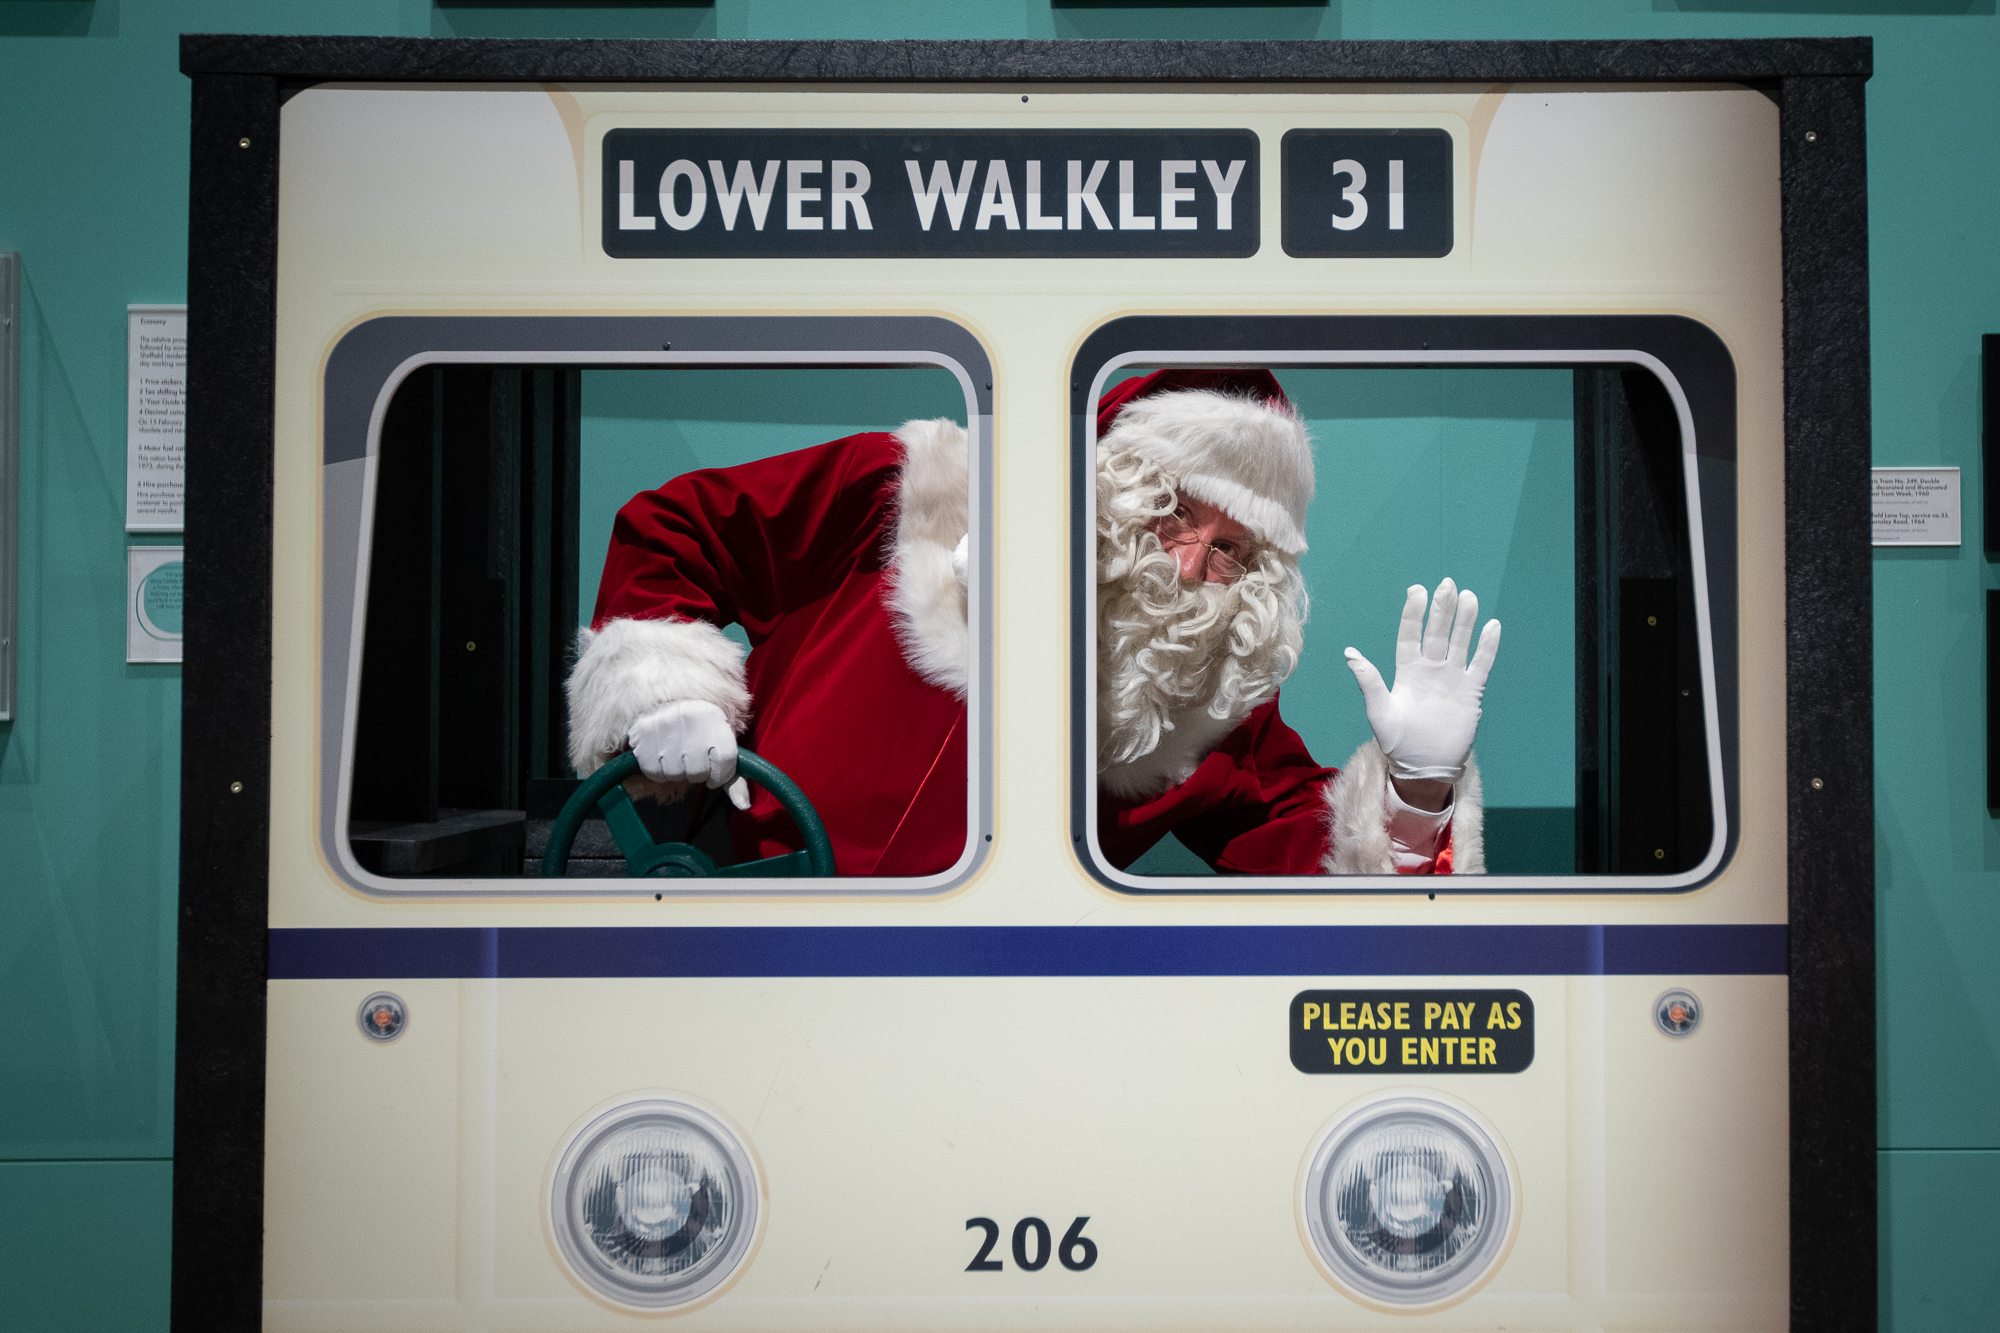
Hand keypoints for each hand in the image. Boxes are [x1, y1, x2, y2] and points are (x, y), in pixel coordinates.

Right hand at [627, 701, 751, 809]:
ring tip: (676, 755)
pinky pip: (653, 771)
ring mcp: (664, 724)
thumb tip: (744, 805)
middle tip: (692, 758)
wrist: (666, 696)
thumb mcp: (721, 742)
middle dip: (696, 772)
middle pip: (698, 772)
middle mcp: (690, 718)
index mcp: (715, 718)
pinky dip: (658, 772)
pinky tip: (661, 756)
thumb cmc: (700, 728)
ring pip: (674, 774)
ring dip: (676, 772)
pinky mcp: (643, 732)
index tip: (714, 774)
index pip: (725, 761)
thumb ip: (733, 776)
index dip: (720, 775)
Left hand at [1343, 579, 1500, 783]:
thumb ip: (1369, 681)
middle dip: (1442, 609)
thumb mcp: (1379, 711)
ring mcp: (1451, 678)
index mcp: (1406, 671)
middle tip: (1447, 584)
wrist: (1423, 765)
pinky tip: (1492, 626)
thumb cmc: (1396, 741)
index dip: (1414, 613)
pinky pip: (1480, 664)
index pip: (1410, 635)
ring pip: (1460, 642)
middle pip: (1437, 633)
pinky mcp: (1470, 691)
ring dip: (1465, 621)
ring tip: (1468, 597)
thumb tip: (1350, 652)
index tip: (1417, 590)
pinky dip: (1487, 646)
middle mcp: (1430, 669)